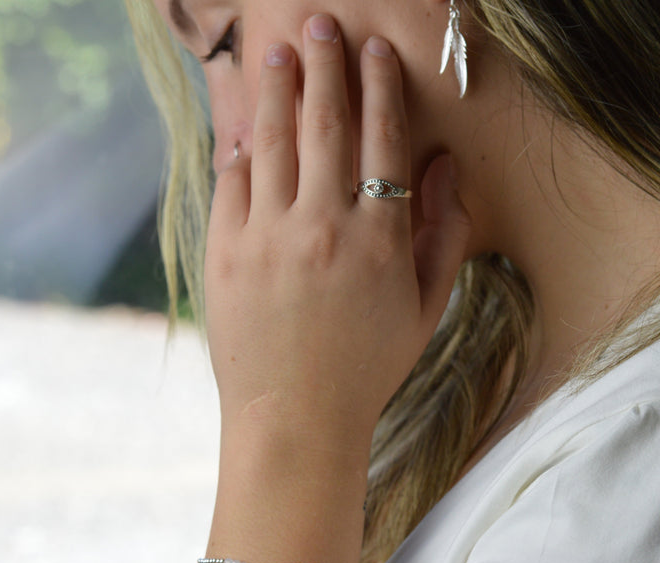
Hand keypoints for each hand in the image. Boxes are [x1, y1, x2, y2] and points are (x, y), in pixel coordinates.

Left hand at [204, 14, 468, 447]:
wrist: (295, 418)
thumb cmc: (366, 368)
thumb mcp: (423, 310)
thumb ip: (441, 235)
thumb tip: (443, 168)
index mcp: (377, 240)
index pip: (381, 142)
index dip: (379, 90)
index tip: (374, 54)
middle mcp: (322, 227)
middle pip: (323, 125)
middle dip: (324, 66)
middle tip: (321, 24)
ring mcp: (267, 238)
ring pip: (272, 142)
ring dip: (278, 91)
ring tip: (280, 54)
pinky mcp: (225, 254)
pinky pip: (231, 185)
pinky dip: (240, 152)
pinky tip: (247, 129)